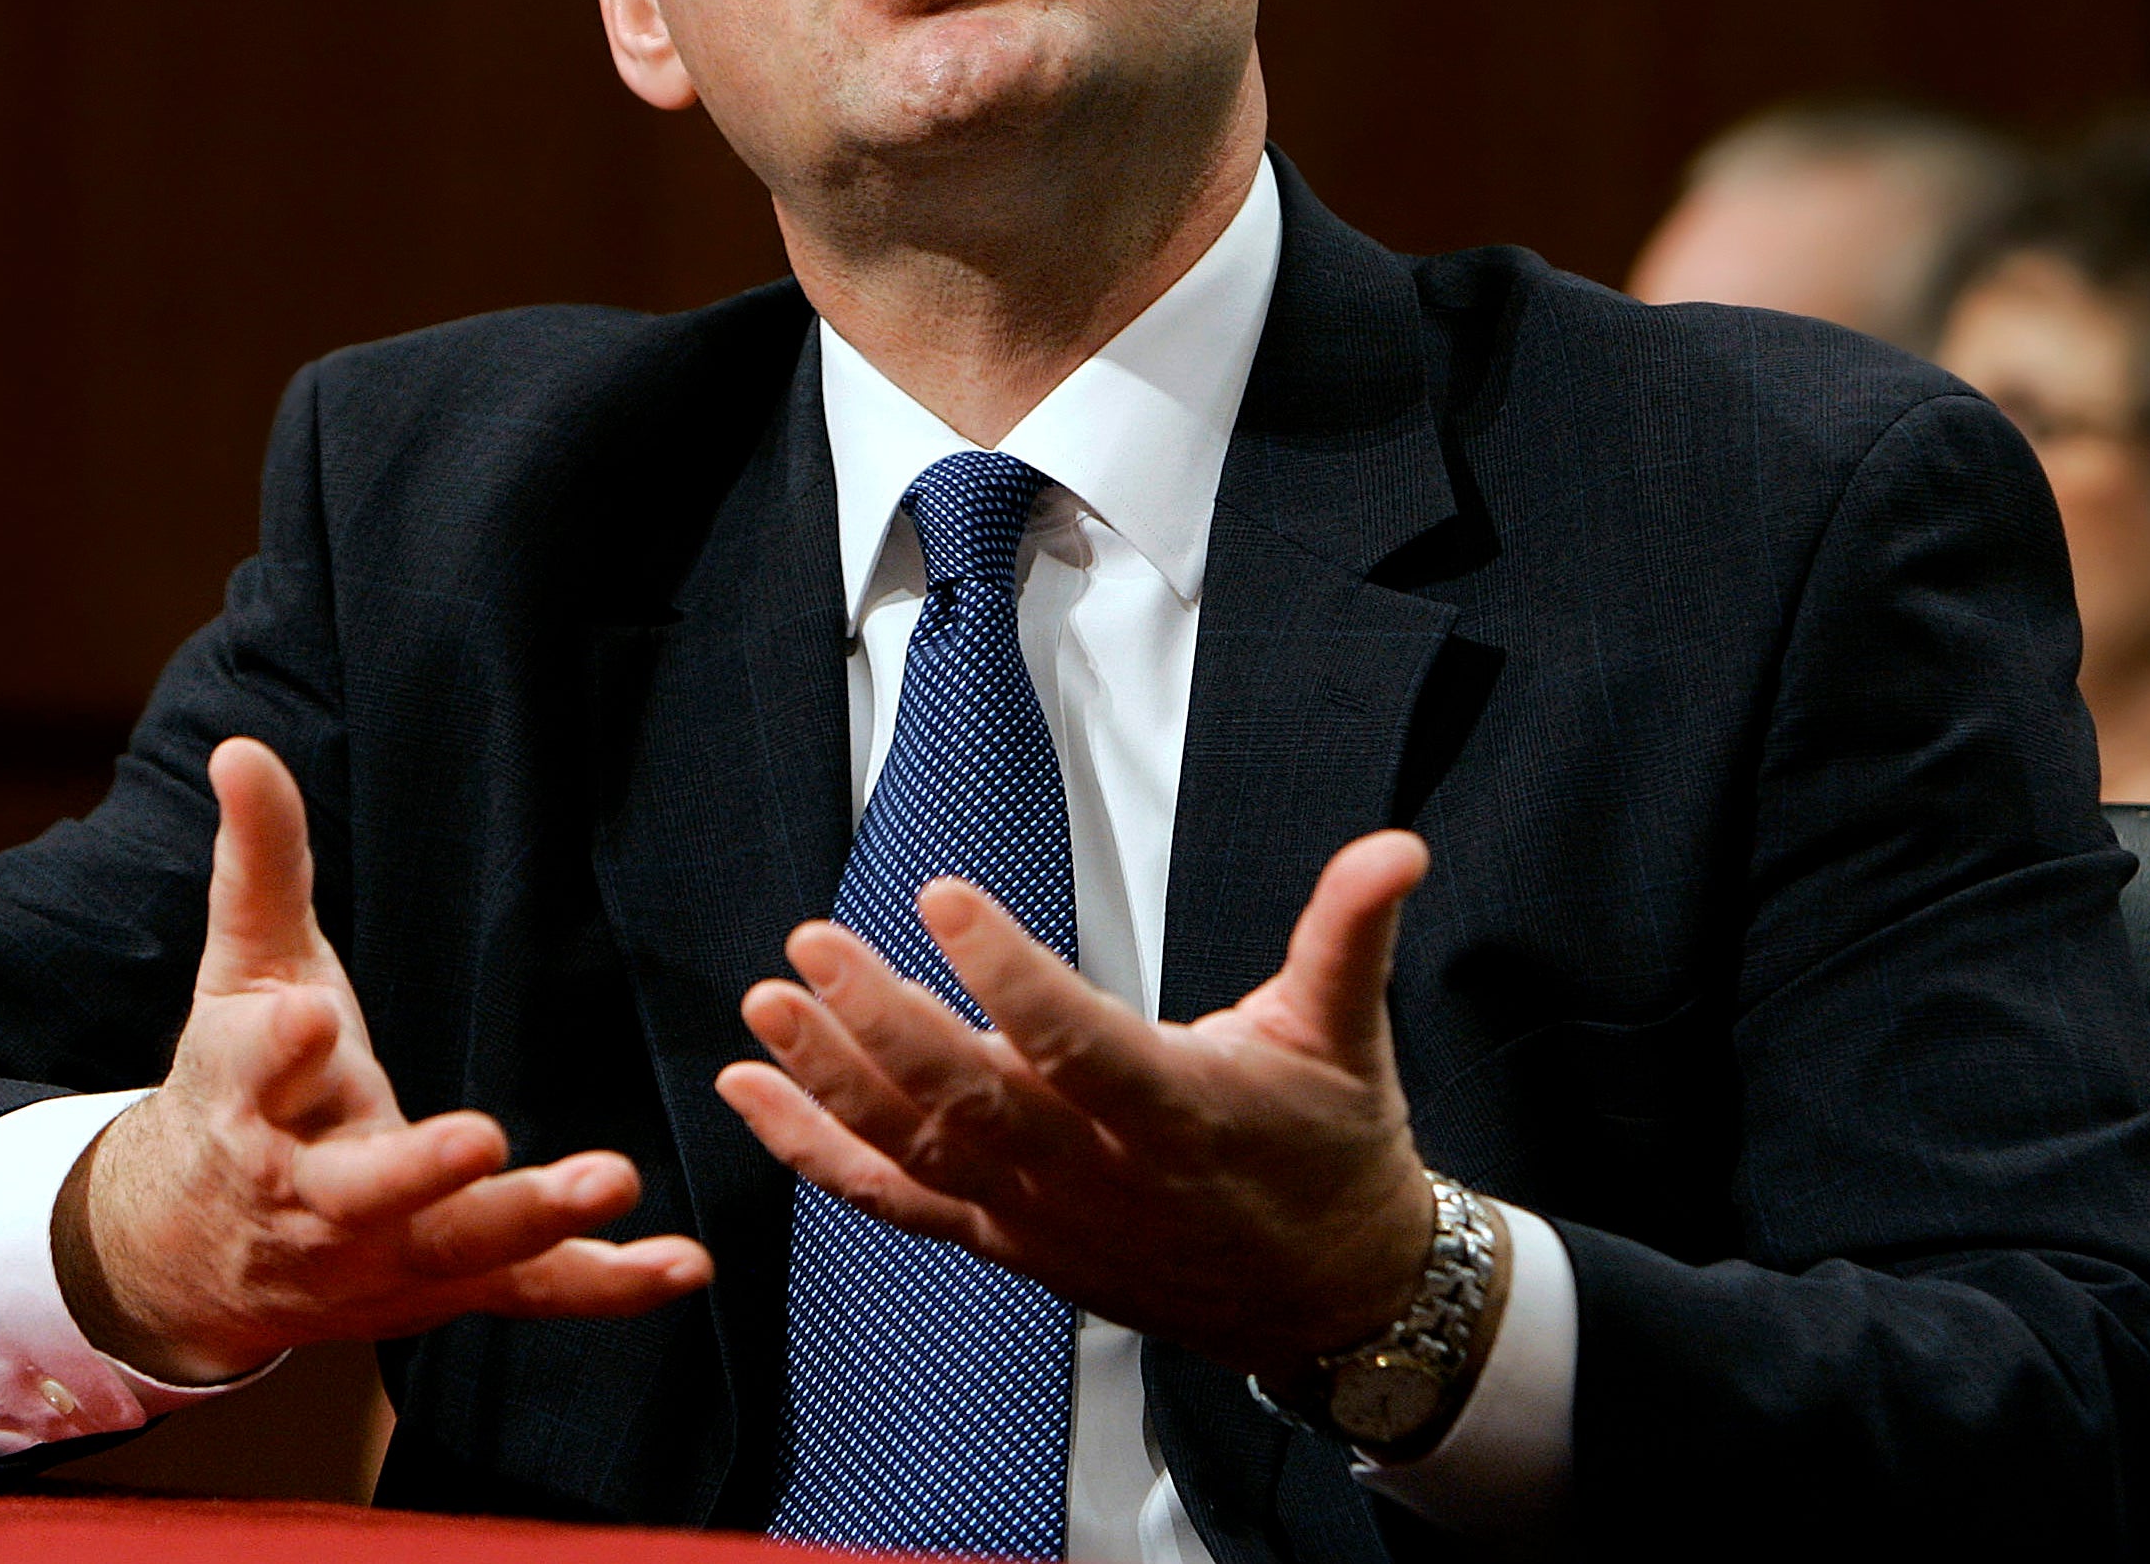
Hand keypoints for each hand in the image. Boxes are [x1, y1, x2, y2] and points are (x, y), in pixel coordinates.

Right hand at [54, 738, 713, 1382]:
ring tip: (613, 1180)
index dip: (277, 1049)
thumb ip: (261, 862)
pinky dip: (605, 1285)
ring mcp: (377, 1258)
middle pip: (360, 1193)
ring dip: (533, 1219)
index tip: (306, 1020)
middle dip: (418, 1170)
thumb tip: (241, 747)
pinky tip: (683, 1265)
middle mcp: (306, 1198)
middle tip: (480, 1140)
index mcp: (244, 1104)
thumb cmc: (237, 1083)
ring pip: (456, 1247)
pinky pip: (529, 1293)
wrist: (193, 1248)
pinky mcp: (443, 1289)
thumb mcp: (240, 970)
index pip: (252, 1074)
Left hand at [715, 829, 1450, 1378]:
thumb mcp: (1349, 1035)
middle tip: (817, 945)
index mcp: (1181, 1114)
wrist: (1333, 1299)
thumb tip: (1394, 850)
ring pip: (921, 1150)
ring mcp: (1043, 1216)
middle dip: (881, 1022)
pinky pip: (897, 1202)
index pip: (1077, 1043)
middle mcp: (1099, 1176)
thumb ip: (1351, 932)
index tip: (943, 900)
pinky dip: (817, 1154)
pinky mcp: (1008, 1239)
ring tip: (769, 1008)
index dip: (1006, 975)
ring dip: (832, 1079)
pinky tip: (755, 1099)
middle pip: (973, 1101)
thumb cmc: (1332, 1158)